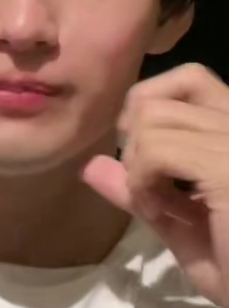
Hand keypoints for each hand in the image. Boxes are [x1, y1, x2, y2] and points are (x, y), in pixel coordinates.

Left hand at [82, 64, 228, 306]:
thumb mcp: (181, 229)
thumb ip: (142, 192)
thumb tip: (92, 166)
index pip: (189, 78)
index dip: (149, 110)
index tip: (145, 162)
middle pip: (157, 98)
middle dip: (135, 145)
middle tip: (151, 190)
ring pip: (152, 119)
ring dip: (140, 168)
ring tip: (165, 208)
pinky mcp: (227, 165)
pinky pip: (157, 150)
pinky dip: (145, 183)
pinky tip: (167, 214)